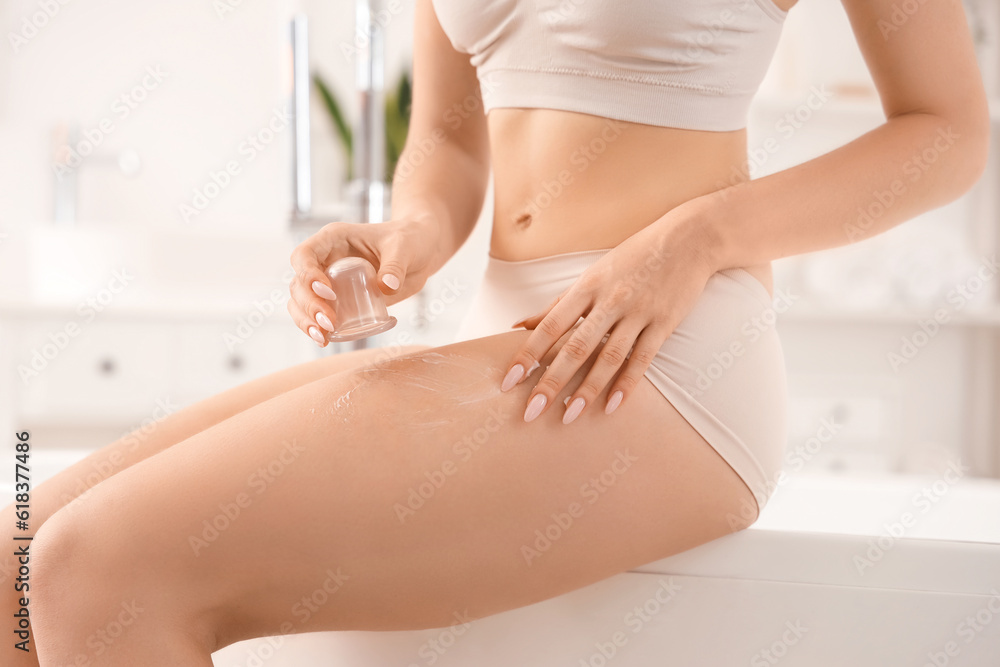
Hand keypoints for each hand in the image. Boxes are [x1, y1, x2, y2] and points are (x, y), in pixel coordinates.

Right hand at [288, 217, 441, 346]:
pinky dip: (316, 329)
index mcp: (333, 240)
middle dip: (308, 305)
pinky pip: (317, 315)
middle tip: (329, 323)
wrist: (420, 253)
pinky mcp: (339, 300)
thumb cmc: (409, 240)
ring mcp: (329, 281)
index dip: (308, 275)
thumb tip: (387, 287)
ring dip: (306, 321)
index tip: (329, 293)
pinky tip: (325, 341)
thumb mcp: (403, 247)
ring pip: (301, 302)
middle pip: (299, 283)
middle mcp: (325, 260)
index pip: (304, 255)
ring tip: (323, 337)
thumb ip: (395, 265)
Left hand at [500, 208, 718, 422]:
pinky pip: (643, 359)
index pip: (550, 326)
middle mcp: (610, 301)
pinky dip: (627, 384)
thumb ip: (557, 305)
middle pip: (576, 347)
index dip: (528, 354)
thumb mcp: (591, 275)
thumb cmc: (633, 258)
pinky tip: (613, 406)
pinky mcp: (664, 323)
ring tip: (570, 415)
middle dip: (551, 381)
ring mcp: (638, 312)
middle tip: (531, 411)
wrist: (687, 240)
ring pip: (608, 357)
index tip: (509, 380)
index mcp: (586, 287)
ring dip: (587, 389)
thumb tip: (519, 325)